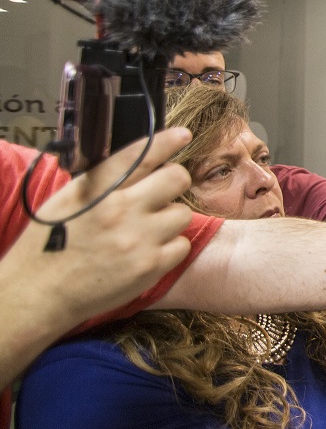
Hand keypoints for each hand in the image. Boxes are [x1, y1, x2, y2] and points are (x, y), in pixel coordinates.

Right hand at [5, 128, 194, 325]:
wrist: (39, 292)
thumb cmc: (50, 244)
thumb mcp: (67, 199)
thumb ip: (103, 181)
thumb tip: (139, 163)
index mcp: (97, 188)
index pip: (141, 154)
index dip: (167, 141)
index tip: (183, 135)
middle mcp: (121, 208)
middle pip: (177, 179)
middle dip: (173, 183)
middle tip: (161, 195)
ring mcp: (139, 237)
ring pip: (182, 213)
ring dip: (169, 219)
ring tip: (146, 230)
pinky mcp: (150, 265)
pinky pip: (182, 245)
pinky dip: (170, 248)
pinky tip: (148, 251)